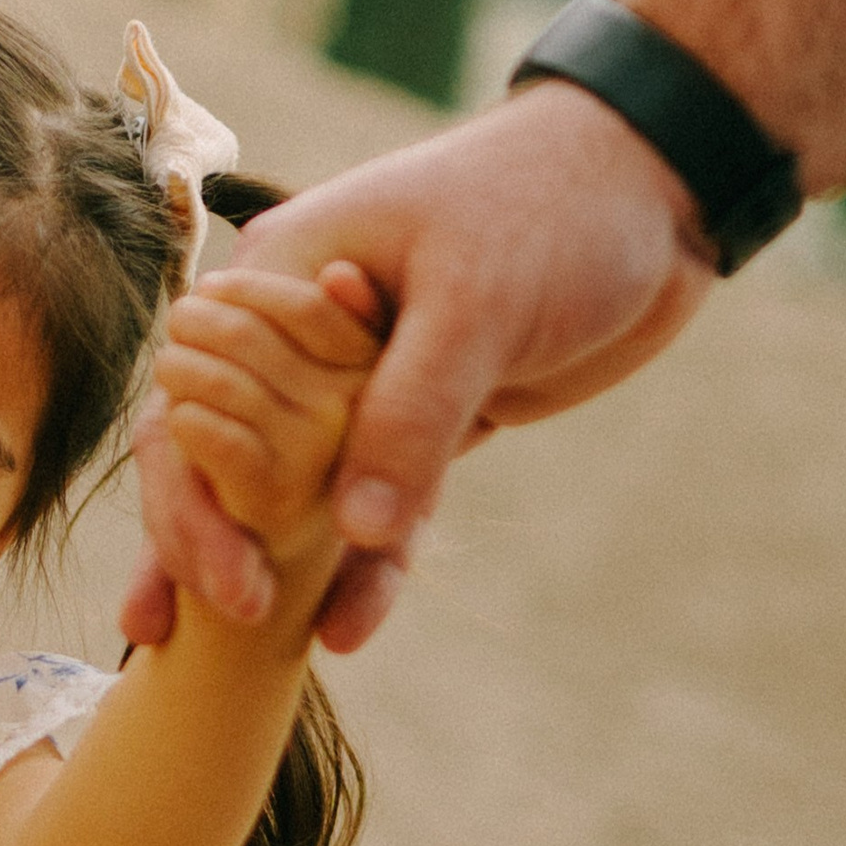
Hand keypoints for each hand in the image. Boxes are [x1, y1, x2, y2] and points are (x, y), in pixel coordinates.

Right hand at [122, 84, 713, 653]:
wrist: (657, 193)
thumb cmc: (552, 207)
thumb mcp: (475, 302)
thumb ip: (410, 414)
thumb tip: (355, 534)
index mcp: (284, 277)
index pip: (193, 399)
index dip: (188, 497)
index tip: (218, 582)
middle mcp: (299, 336)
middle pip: (220, 456)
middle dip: (203, 544)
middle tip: (200, 625)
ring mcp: (355, 385)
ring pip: (290, 493)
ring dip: (274, 571)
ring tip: (252, 652)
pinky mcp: (417, 424)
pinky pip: (376, 507)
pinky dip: (364, 567)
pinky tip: (346, 629)